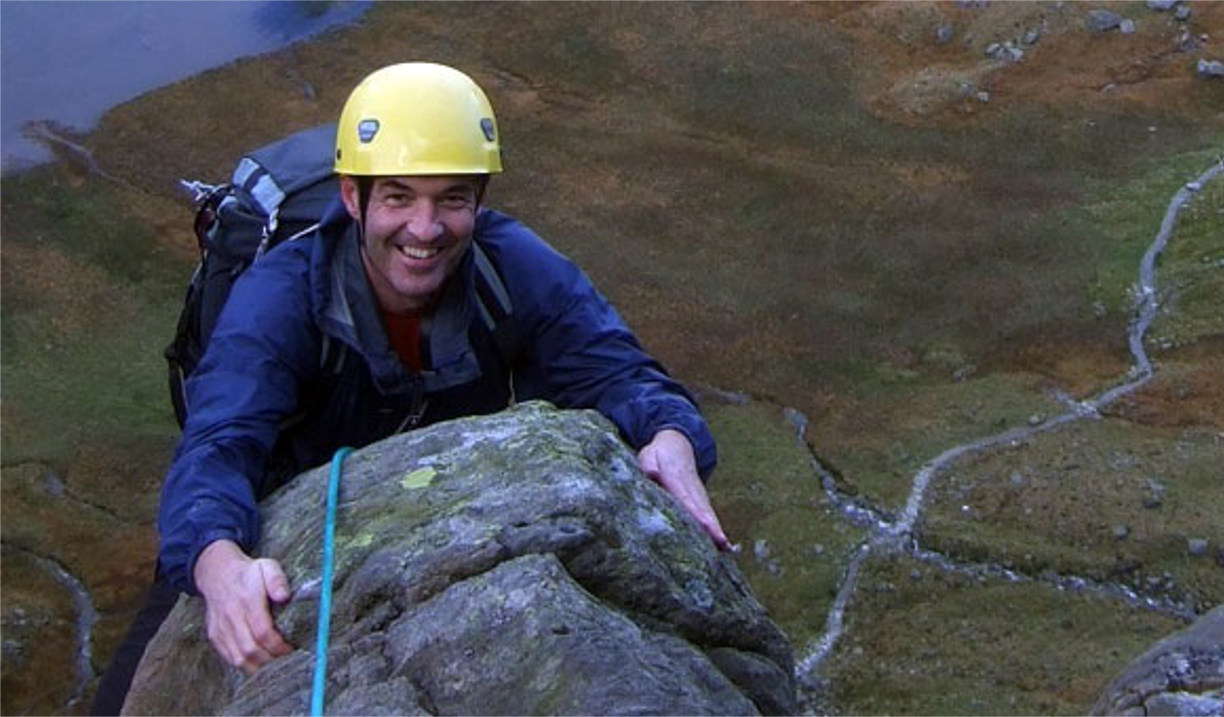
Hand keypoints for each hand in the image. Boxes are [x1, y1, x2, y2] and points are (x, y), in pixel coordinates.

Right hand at [193, 540, 293, 673]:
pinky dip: (246, 665)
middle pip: (251, 649)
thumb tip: (284, 596)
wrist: (217, 574)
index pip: (263, 632)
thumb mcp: (267, 567)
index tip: (291, 649)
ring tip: (275, 664)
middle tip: (287, 660)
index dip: (278, 646)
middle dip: (271, 659)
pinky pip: (230, 658)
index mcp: (247, 600)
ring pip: (239, 658)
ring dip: (259, 667)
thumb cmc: (249, 573)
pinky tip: (260, 663)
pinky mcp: (215, 637)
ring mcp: (221, 629)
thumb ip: (277, 580)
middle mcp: (231, 616)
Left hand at [638, 429, 731, 551]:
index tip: (706, 524)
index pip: (687, 498)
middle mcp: (691, 489)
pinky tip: (722, 545)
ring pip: (708, 514)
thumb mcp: (649, 454)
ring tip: (726, 548)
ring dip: (716, 530)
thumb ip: (649, 464)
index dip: (696, 512)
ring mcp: (698, 494)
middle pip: (703, 509)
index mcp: (677, 479)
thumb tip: (652, 474)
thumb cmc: (659, 453)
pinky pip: (708, 515)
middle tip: (722, 542)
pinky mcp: (700, 500)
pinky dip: (715, 529)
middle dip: (712, 526)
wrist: (677, 443)